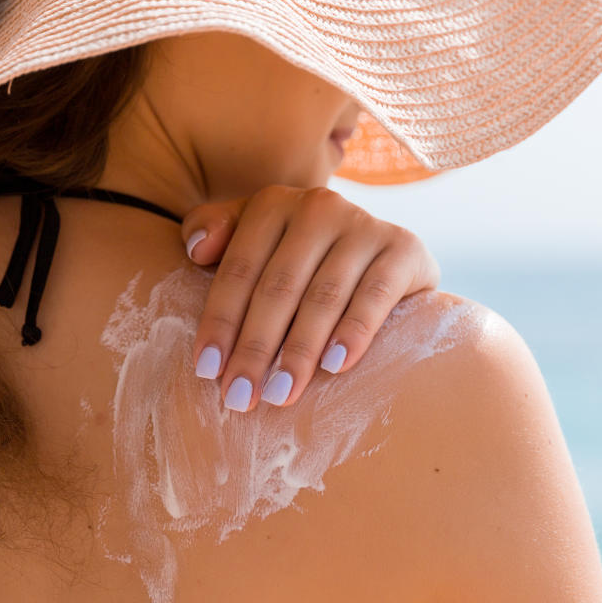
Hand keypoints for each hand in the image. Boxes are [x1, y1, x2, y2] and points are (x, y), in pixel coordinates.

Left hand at [180, 185, 439, 411]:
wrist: (390, 260)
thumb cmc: (306, 261)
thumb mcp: (258, 240)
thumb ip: (217, 232)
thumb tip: (197, 252)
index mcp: (274, 204)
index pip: (240, 270)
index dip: (220, 322)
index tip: (206, 372)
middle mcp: (319, 206)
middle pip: (278, 287)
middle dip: (255, 348)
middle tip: (240, 398)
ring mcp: (364, 225)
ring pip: (323, 297)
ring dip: (299, 351)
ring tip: (281, 395)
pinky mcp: (404, 248)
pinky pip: (375, 296)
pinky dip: (354, 332)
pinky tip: (336, 366)